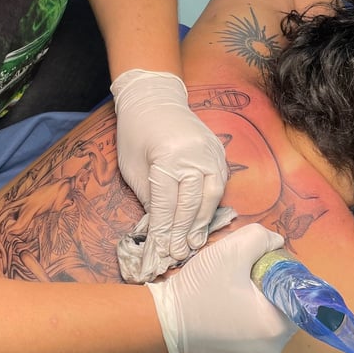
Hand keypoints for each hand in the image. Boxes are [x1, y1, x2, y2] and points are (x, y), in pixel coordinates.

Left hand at [111, 69, 227, 279]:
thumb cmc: (136, 132)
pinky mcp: (219, 152)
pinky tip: (204, 221)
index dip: (163, 231)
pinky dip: (212, 205)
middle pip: (191, 204)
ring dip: (202, 223)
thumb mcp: (133, 167)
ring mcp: (211, 152)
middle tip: (178, 254)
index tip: (160, 252)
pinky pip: (220, 184)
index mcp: (168, 157)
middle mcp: (194, 155)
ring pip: (212, 196)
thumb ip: (149, 198)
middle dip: (183, 233)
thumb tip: (160, 229)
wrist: (154, 97)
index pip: (166, 204)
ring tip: (194, 243)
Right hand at [146, 224, 297, 352]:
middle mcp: (275, 346)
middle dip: (271, 279)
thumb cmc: (199, 287)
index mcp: (278, 326)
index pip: (297, 288)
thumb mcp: (232, 250)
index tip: (260, 259)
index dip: (282, 267)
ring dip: (261, 292)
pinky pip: (260, 322)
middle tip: (246, 267)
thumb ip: (262, 238)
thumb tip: (277, 243)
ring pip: (274, 310)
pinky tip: (232, 296)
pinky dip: (252, 306)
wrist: (164, 319)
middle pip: (287, 299)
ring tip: (237, 281)